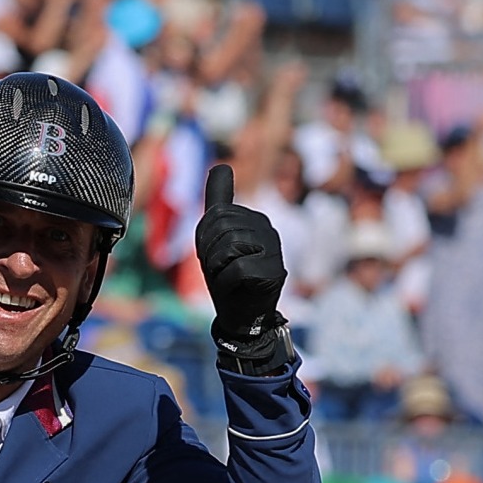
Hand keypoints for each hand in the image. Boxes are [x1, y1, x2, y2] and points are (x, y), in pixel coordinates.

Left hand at [195, 164, 287, 352]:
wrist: (243, 318)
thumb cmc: (228, 277)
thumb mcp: (217, 237)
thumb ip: (220, 201)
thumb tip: (222, 165)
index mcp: (253, 219)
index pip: (217, 214)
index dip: (207, 238)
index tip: (217, 256)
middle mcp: (267, 229)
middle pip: (220, 228)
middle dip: (211, 254)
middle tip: (223, 271)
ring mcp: (274, 249)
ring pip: (227, 247)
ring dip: (218, 270)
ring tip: (231, 280)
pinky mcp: (275, 271)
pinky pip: (236, 270)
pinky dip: (228, 284)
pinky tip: (239, 290)